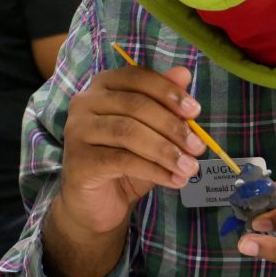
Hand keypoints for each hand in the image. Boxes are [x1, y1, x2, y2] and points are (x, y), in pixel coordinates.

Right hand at [43, 62, 205, 276]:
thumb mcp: (152, 131)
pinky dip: (154, 170)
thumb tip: (184, 73)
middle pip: (135, 106)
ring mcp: (77, 131)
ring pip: (129, 132)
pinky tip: (174, 180)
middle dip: (172, 126)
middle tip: (198, 146)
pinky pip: (122, 160)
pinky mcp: (78, 160)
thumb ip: (165, 103)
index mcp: (103, 85)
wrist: (96, 203)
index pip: (138, 77)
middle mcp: (85, 102)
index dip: (168, 92)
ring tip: (190, 167)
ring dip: (166, 151)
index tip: (195, 111)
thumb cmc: (126, 160)